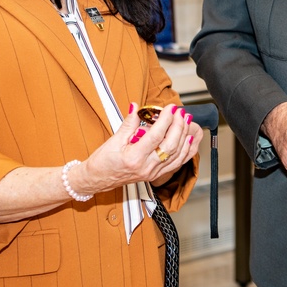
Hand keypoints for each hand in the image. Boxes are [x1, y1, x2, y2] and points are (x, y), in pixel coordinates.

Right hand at [72, 103, 200, 195]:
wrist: (97, 180)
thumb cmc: (103, 161)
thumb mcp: (113, 140)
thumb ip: (128, 123)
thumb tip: (136, 106)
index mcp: (134, 157)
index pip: (156, 136)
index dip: (166, 120)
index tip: (170, 108)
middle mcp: (146, 167)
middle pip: (170, 145)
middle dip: (179, 126)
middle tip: (181, 112)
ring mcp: (152, 173)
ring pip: (177, 155)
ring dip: (184, 136)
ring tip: (187, 121)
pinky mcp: (156, 175)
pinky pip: (176, 163)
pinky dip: (185, 151)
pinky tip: (189, 139)